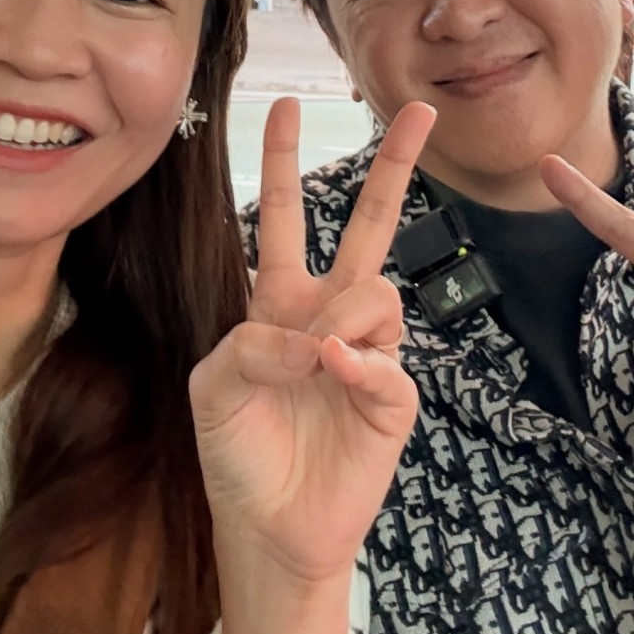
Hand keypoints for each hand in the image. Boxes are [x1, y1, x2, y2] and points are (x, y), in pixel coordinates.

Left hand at [189, 97, 435, 582]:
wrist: (270, 527)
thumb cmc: (237, 452)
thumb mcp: (213, 386)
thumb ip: (250, 343)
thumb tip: (316, 336)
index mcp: (279, 301)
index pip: (283, 217)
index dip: (279, 162)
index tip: (285, 106)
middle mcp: (328, 314)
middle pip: (370, 225)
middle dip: (394, 166)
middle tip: (419, 112)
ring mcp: (366, 351)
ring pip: (378, 290)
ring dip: (343, 317)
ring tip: (319, 360)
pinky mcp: (392, 396)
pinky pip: (387, 359)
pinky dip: (357, 365)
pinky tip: (336, 378)